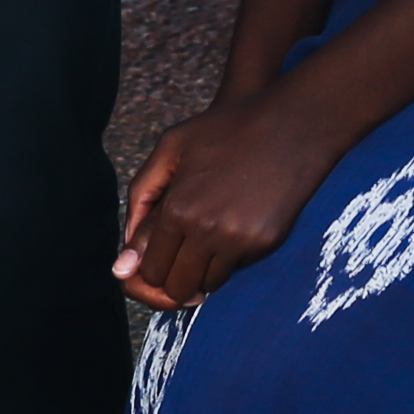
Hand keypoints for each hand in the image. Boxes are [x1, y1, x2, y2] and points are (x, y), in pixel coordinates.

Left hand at [113, 90, 345, 312]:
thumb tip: (122, 263)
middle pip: (175, 288)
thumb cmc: (227, 129)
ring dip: (200, 270)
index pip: (150, 268)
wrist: (292, 124)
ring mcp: (240, 241)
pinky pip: (237, 270)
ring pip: (207, 286)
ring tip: (205, 238)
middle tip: (177, 257)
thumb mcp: (172, 147)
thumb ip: (142, 197)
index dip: (148, 266)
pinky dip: (230, 258)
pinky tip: (234, 227)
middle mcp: (207, 231)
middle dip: (171, 277)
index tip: (157, 255)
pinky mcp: (267, 244)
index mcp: (178, 208)